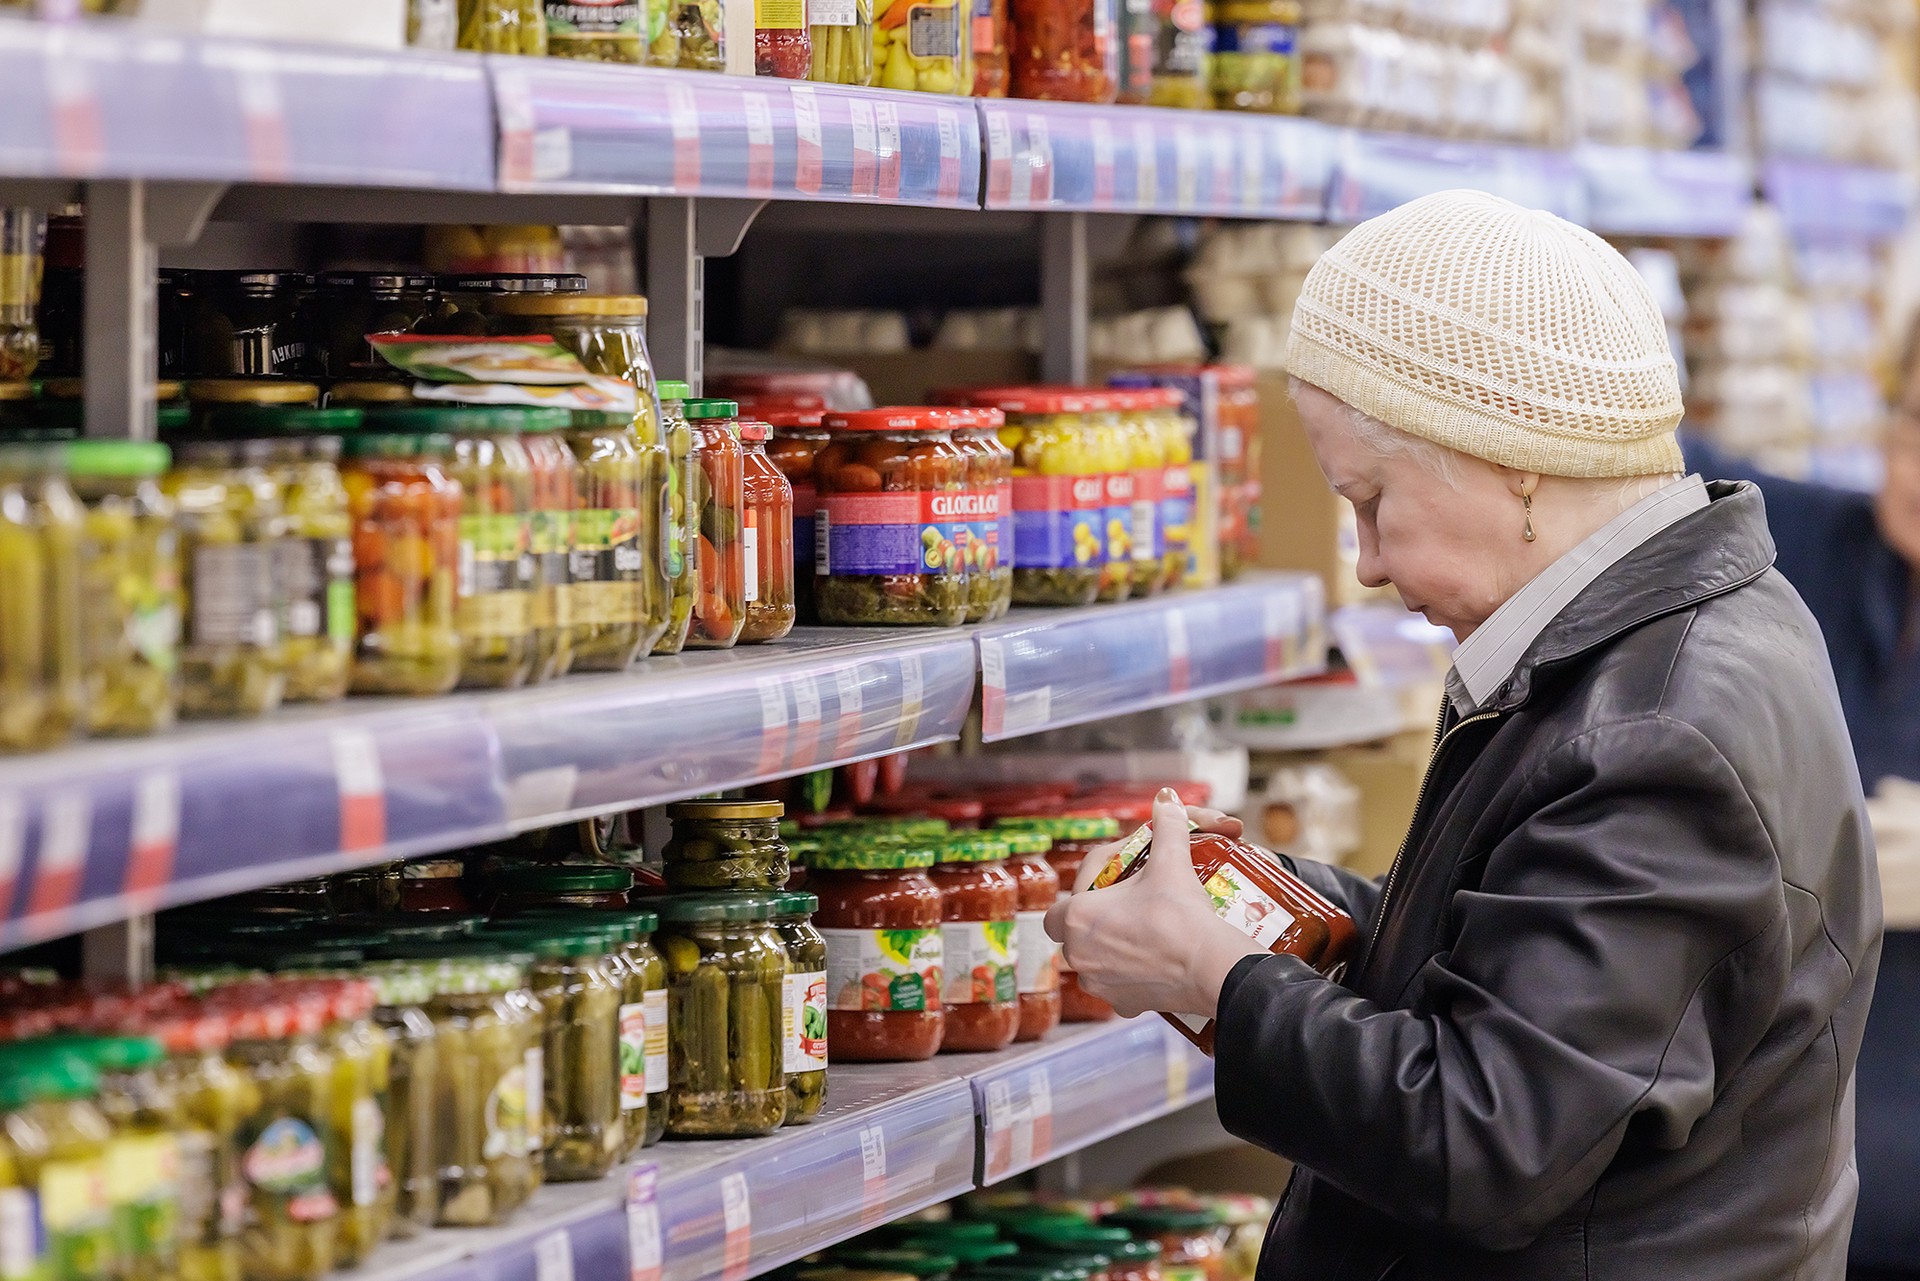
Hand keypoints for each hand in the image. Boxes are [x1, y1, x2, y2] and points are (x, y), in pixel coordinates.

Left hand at [1044, 789, 1265, 1018]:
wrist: (1211, 967)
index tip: (1112, 879)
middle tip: (1124, 904)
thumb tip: (1166, 801)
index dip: (1085, 887)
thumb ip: (1165, 826)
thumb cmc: (1181, 915)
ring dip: (1108, 945)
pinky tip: (1150, 958)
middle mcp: (1078, 954)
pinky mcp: (1123, 1004)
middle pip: (1074, 932)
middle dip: (1095, 918)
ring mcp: (1099, 983)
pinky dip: (1129, 972)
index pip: (1059, 903)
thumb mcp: (1171, 862)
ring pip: (1093, 959)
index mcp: (1076, 917)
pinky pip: (1116, 984)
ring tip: (1138, 928)